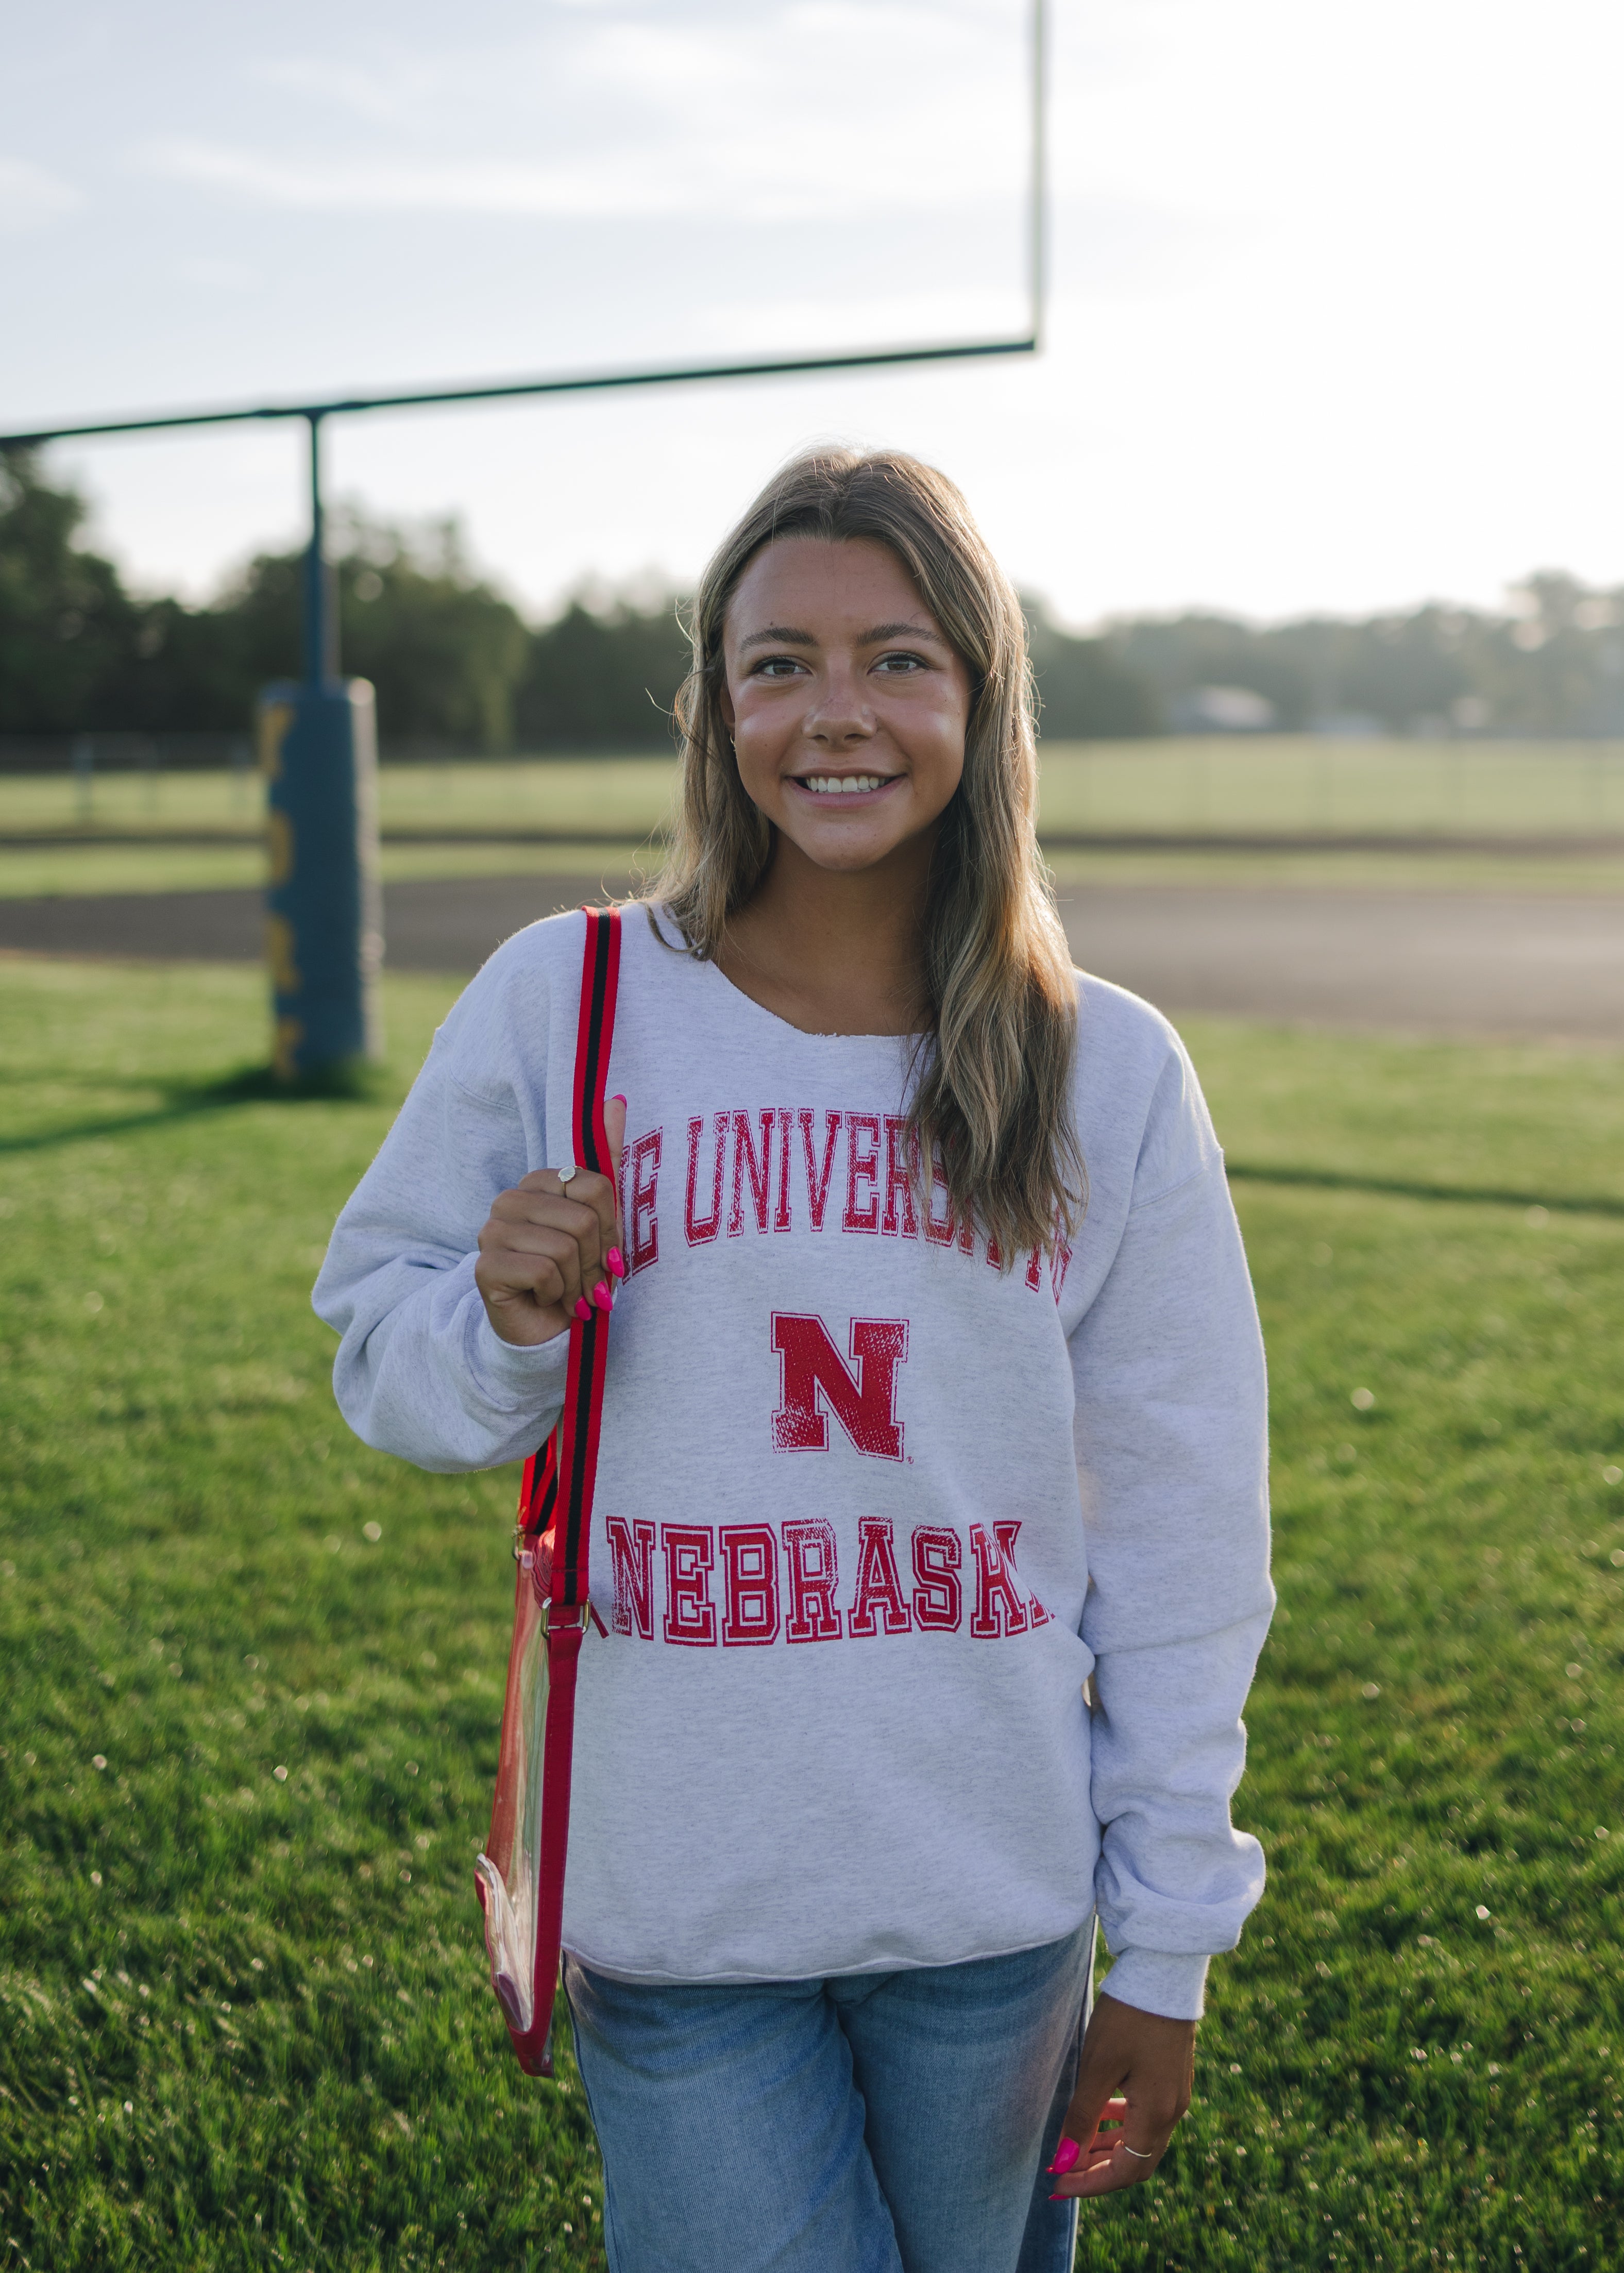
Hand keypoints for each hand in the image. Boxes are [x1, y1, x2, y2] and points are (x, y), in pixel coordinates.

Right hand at [475, 1097, 625, 1346]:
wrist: (545, 1333)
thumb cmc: (575, 1275)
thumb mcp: (600, 1220)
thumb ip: (606, 1161)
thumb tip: (616, 1100)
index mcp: (537, 1183)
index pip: (594, 1186)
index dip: (611, 1229)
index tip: (607, 1256)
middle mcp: (509, 1200)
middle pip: (582, 1218)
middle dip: (596, 1261)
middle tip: (589, 1283)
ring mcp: (491, 1231)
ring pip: (564, 1247)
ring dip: (578, 1282)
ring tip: (568, 1294)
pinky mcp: (485, 1266)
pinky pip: (544, 1271)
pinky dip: (557, 1295)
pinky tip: (546, 1301)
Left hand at [1047, 1991, 1196, 2200]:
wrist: (1162, 1970)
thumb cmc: (1128, 2017)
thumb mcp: (1097, 2067)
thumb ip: (1081, 2118)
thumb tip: (1063, 2162)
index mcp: (1158, 2114)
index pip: (1125, 2172)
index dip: (1089, 2184)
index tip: (1056, 2185)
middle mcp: (1173, 2110)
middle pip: (1136, 2162)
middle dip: (1098, 2172)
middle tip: (1062, 2172)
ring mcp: (1175, 2093)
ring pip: (1141, 2139)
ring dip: (1108, 2148)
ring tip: (1074, 2146)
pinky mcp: (1171, 2076)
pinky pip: (1146, 2116)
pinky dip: (1121, 2124)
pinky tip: (1100, 2111)